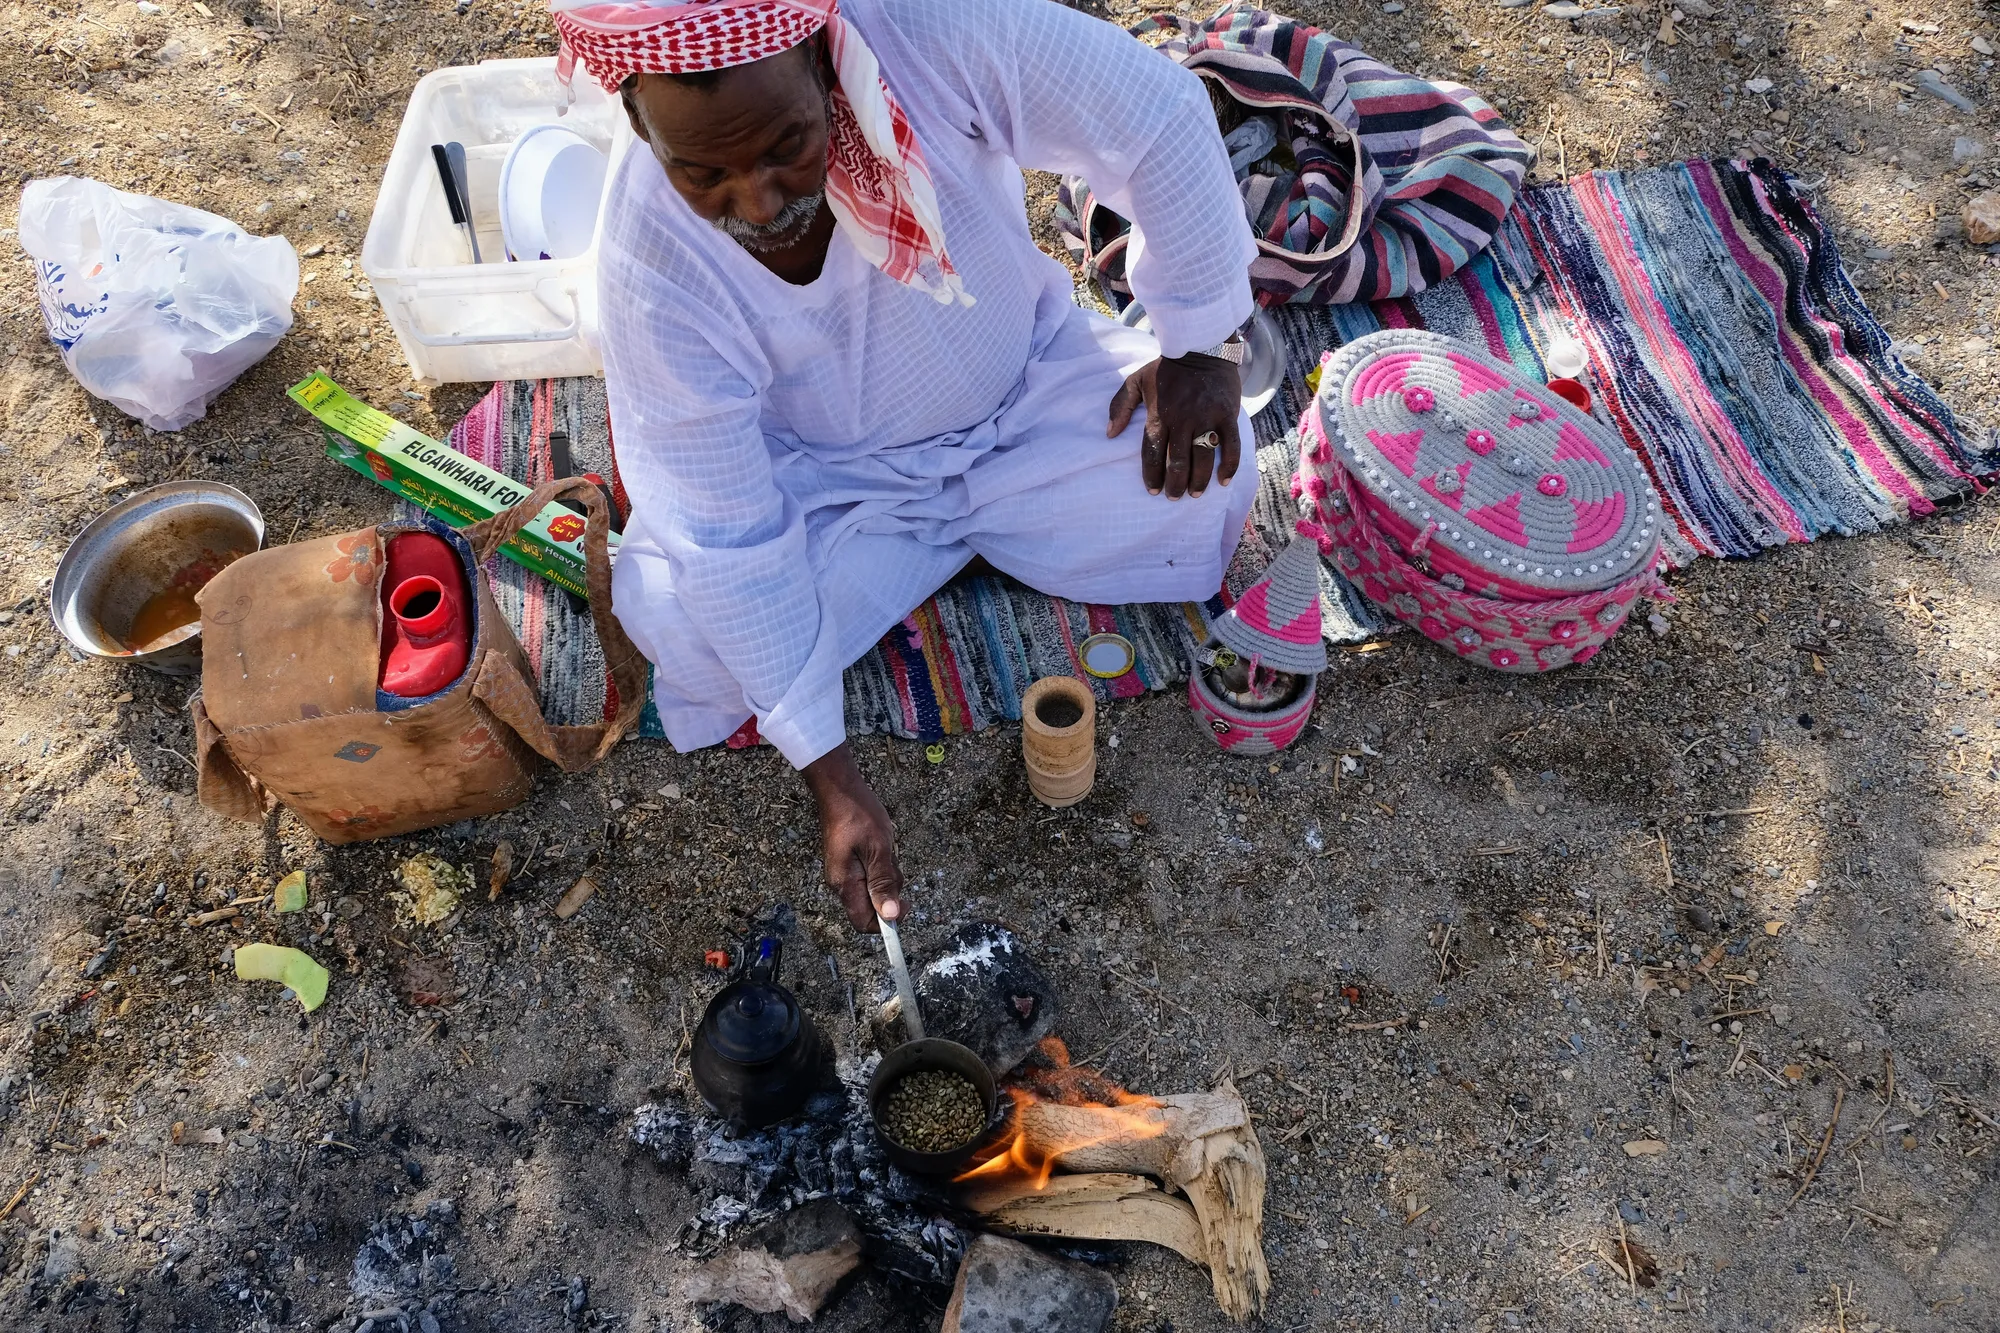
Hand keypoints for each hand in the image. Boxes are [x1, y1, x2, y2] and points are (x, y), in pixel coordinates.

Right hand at [802, 742, 903, 931]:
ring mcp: (845, 873)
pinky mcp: (849, 863)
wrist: (840, 789)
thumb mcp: (878, 849)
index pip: (863, 922)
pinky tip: (881, 847)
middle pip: (870, 907)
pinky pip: (870, 875)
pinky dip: (881, 867)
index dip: (885, 923)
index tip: (904, 906)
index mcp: (845, 883)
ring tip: (887, 851)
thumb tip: (891, 916)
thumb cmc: (857, 814)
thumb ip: (884, 883)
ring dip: (887, 877)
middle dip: (889, 893)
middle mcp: (841, 883)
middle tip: (894, 865)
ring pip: (872, 890)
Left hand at [1107, 349, 1241, 498]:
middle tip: (1174, 497)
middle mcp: (1183, 420)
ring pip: (1203, 458)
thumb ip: (1120, 406)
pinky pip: (1230, 446)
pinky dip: (1228, 466)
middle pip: (1177, 461)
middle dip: (1175, 484)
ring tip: (1195, 494)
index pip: (1152, 453)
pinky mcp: (1227, 415)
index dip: (1152, 475)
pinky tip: (1223, 482)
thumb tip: (1110, 434)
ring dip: (1198, 481)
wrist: (1202, 346)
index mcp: (1159, 414)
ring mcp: (1207, 418)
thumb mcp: (1136, 381)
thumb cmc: (1166, 368)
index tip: (1154, 490)